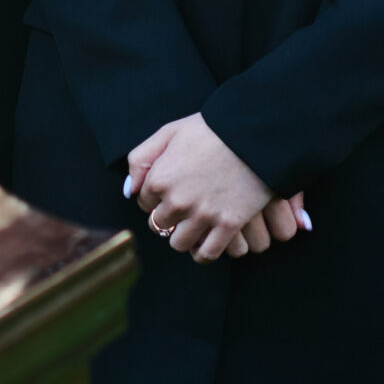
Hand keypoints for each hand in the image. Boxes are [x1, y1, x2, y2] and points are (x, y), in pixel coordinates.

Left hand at [124, 114, 277, 262]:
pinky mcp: (228, 225)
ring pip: (179, 243)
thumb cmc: (211, 129)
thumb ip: (142, 159)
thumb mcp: (169, 133)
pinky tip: (206, 241)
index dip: (156, 197)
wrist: (253, 134)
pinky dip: (203, 252)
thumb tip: (130, 189)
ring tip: (194, 225)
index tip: (170, 191)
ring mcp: (202, 215)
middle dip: (168, 217)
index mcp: (159, 178)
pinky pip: (207, 254)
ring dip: (184, 236)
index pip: (145, 202)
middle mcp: (177, 201)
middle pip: (159, 224)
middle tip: (183, 208)